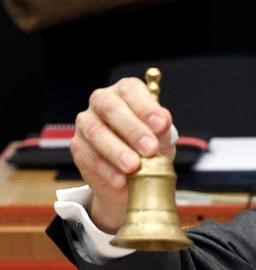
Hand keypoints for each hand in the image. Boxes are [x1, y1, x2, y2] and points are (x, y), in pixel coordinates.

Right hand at [70, 77, 175, 232]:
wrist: (134, 177)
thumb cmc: (149, 148)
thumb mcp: (162, 138)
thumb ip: (162, 129)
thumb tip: (164, 119)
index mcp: (125, 92)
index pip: (131, 90)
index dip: (145, 106)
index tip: (160, 125)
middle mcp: (102, 102)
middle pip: (110, 108)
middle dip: (132, 129)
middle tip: (150, 148)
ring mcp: (86, 123)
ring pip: (96, 132)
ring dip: (117, 151)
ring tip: (134, 166)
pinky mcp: (78, 147)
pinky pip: (89, 157)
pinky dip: (107, 170)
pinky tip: (122, 180)